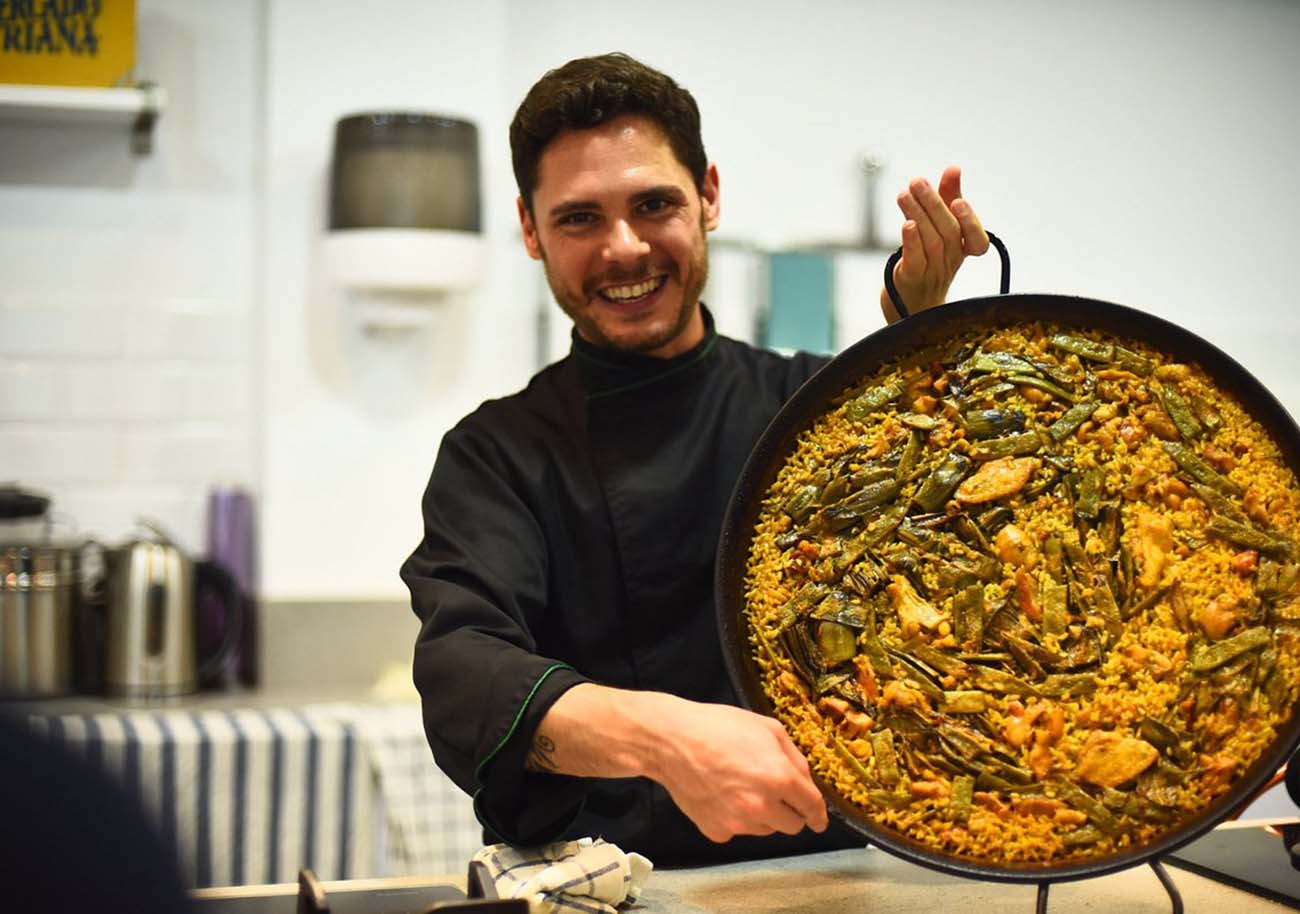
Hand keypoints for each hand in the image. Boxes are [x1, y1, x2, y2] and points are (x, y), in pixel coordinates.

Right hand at [532, 685, 828, 842]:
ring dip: (764, 815)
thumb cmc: (719, 727)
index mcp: (779, 778)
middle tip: (775, 793)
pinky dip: (737, 818)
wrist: (671, 741)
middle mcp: (762, 806)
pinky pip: (739, 830)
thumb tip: (806, 782)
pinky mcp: (717, 831)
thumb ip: (794, 757)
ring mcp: (738, 822)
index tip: (819, 820)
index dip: (819, 815)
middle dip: (791, 812)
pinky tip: (722, 794)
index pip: (812, 807)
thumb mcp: (766, 728)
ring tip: (741, 787)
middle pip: (792, 826)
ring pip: (766, 829)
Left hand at [880, 165, 988, 322]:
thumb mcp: (940, 230)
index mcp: (961, 252)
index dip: (970, 221)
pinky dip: (911, 240)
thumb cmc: (926, 263)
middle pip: (948, 232)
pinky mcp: (909, 280)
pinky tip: (906, 223)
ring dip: (917, 214)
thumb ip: (947, 199)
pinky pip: (914, 260)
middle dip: (934, 204)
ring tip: (904, 193)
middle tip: (917, 182)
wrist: (909, 307)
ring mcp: (930, 274)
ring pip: (930, 242)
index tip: (959, 200)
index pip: (977, 241)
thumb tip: (954, 168)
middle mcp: (949, 263)